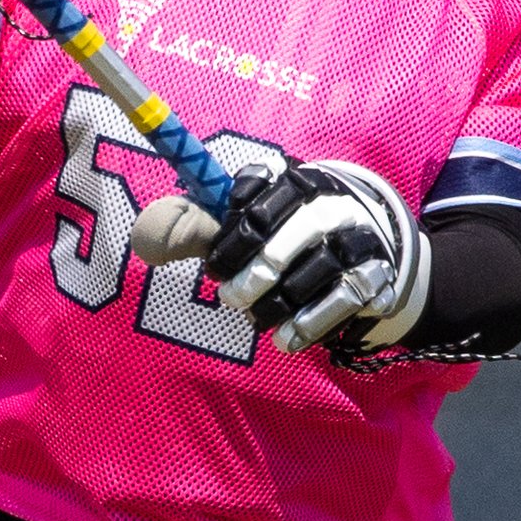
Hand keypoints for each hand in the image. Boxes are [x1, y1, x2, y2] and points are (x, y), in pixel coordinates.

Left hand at [132, 157, 430, 354]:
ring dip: (275, 303)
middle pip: (285, 234)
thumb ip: (200, 225)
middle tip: (228, 297)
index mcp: (292, 180)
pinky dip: (308, 325)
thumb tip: (145, 237)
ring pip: (311, 272)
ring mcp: (357, 237)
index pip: (257, 189)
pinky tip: (285, 340)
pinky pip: (340, 301)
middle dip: (250, 273)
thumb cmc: (290, 237)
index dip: (229, 230)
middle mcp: (328, 202)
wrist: (370, 253)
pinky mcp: (376, 272)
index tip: (215, 262)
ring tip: (255, 319)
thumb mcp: (250, 222)